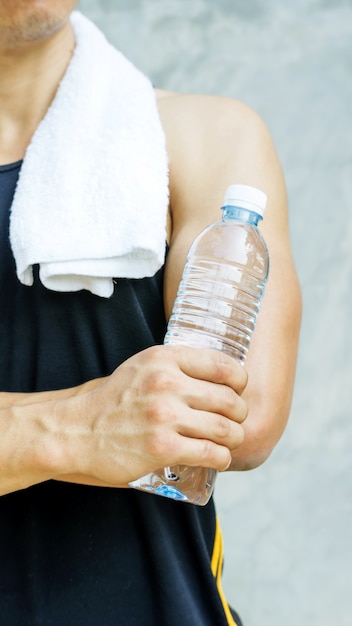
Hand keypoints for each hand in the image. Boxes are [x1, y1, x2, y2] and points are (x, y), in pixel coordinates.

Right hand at [60, 344, 247, 485]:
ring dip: (234, 439)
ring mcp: (165, 416)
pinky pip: (213, 453)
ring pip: (228, 429)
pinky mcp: (163, 448)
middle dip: (239, 416)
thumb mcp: (143, 367)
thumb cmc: (115, 400)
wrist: (78, 431)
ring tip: (226, 442)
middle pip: (232, 401)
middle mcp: (167, 383)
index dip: (239, 383)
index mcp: (165, 358)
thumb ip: (177, 366)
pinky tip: (216, 457)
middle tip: (232, 423)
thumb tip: (221, 375)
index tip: (235, 393)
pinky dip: (222, 458)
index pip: (225, 366)